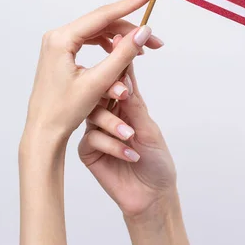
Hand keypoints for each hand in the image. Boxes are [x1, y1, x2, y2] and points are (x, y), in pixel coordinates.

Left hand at [20, 0, 163, 152]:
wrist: (44, 132)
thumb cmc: (65, 111)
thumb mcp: (99, 82)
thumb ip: (123, 55)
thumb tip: (143, 32)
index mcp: (62, 39)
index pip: (103, 16)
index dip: (129, 5)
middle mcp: (57, 36)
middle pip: (102, 24)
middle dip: (130, 31)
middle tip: (155, 42)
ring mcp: (58, 44)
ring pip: (97, 32)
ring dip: (120, 39)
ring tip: (142, 51)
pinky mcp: (61, 53)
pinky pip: (89, 41)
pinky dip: (108, 46)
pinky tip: (121, 55)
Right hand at [78, 35, 176, 218]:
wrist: (151, 197)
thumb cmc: (156, 161)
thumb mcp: (149, 129)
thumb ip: (134, 103)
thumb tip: (125, 70)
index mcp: (126, 104)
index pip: (119, 79)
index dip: (119, 65)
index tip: (119, 48)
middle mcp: (108, 114)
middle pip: (100, 93)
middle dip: (110, 93)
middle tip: (122, 95)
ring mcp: (96, 132)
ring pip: (93, 115)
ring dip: (114, 125)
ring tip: (131, 136)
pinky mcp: (88, 151)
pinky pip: (92, 139)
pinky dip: (111, 146)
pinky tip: (129, 154)